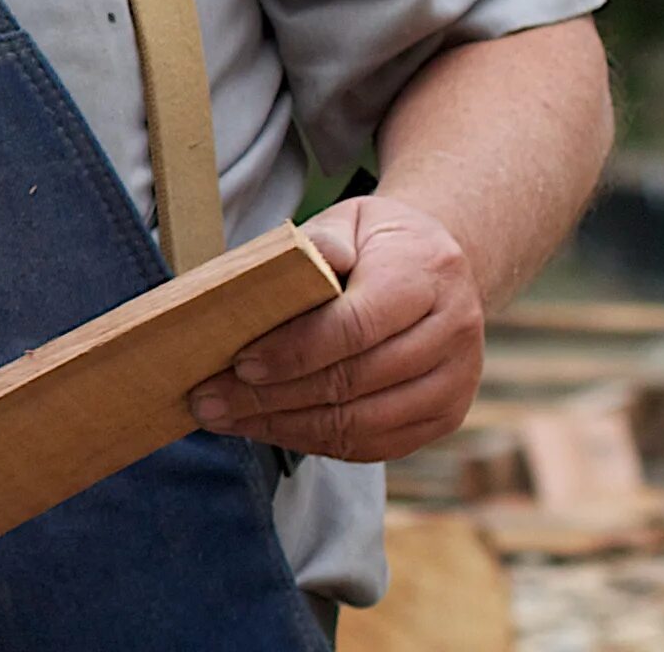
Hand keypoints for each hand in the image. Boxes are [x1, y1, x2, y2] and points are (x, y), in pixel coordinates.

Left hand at [187, 195, 483, 462]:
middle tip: (209, 401)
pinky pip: (373, 444)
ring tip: (226, 419)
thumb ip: (321, 240)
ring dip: (285, 427)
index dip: (295, 351)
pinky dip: (315, 442)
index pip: (356, 325)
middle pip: (354, 380)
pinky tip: (268, 429)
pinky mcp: (444, 416)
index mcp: (427, 274)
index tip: (240, 363)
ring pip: (362, 422)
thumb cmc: (380, 243)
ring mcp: (454, 380)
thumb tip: (292, 265)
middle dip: (273, 397)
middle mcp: (452, 331)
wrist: (444, 267)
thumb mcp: (352, 219)